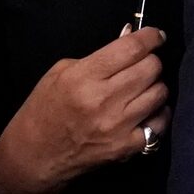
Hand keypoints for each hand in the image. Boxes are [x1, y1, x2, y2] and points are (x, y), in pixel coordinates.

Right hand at [0, 29, 167, 193]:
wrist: (34, 156)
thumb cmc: (43, 111)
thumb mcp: (59, 73)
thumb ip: (96, 57)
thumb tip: (129, 41)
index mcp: (83, 77)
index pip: (132, 48)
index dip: (150, 37)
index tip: (155, 36)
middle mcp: (103, 100)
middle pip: (151, 68)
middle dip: (150, 61)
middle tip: (141, 65)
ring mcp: (118, 126)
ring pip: (160, 93)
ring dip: (154, 86)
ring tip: (141, 89)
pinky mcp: (127, 147)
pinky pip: (160, 122)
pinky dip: (157, 113)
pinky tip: (145, 111)